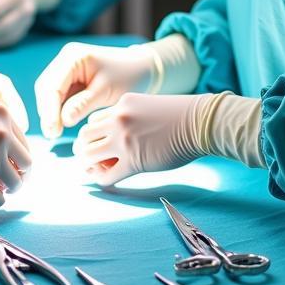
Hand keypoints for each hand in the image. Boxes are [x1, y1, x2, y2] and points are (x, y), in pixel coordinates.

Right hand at [0, 98, 32, 206]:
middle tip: (5, 181)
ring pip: (16, 184)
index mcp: (1, 113)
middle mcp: (1, 133)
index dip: (16, 157)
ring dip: (6, 189)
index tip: (8, 166)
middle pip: (26, 163)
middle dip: (17, 174)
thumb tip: (5, 149)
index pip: (22, 142)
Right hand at [34, 42, 158, 138]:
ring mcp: (66, 68)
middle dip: (47, 111)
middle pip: (46, 88)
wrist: (140, 68)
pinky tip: (60, 124)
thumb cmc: (127, 76)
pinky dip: (57, 108)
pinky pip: (58, 94)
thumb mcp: (106, 91)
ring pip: (49, 92)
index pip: (53, 85)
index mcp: (73, 57)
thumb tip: (63, 120)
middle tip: (52, 134)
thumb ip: (83, 104)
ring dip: (50, 111)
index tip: (52, 131)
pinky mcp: (70, 78)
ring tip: (55, 132)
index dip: (49, 110)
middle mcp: (65, 59)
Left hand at [74, 93, 209, 186]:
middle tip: (91, 160)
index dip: (94, 136)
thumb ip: (129, 117)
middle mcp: (118, 120)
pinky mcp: (133, 161)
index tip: (100, 146)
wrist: (200, 122)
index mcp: (121, 105)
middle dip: (85, 149)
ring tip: (95, 170)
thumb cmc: (180, 117)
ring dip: (89, 165)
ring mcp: (124, 140)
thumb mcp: (147, 106)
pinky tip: (106, 180)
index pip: (93, 121)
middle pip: (85, 136)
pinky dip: (102, 180)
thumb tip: (117, 135)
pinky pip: (106, 175)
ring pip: (89, 155)